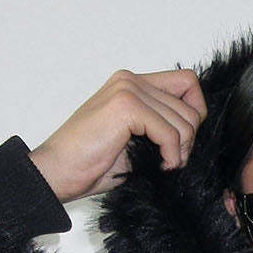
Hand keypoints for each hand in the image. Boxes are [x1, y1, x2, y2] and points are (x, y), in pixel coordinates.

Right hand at [28, 69, 207, 202]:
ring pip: (185, 120)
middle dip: (189, 140)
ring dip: (181, 151)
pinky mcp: (126, 106)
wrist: (58, 172)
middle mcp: (131, 80)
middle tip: (171, 160)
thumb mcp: (135, 140)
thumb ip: (159, 125)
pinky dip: (171, 155)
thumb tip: (193, 131)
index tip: (181, 142)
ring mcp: (128, 90)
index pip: (187, 83)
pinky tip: (160, 167)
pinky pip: (171, 133)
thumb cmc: (91, 163)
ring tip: (163, 165)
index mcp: (132, 84)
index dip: (194, 113)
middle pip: (190, 105)